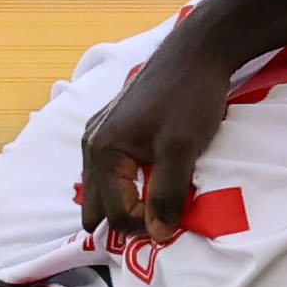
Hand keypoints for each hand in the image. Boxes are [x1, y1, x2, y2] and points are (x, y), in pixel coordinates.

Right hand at [77, 32, 237, 241]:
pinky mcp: (112, 126)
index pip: (115, 212)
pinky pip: (109, 169)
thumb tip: (158, 235)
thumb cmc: (189, 97)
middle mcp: (91, 144)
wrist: (196, 52)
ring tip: (154, 207)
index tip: (174, 222)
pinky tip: (146, 183)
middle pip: (98, 203)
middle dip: (126, 219)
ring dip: (124, 202)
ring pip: (102, 187)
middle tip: (159, 223)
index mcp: (102, 151)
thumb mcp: (181, 150)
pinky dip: (125, 183)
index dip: (145, 225)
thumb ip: (167, 195)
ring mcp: (98, 133)